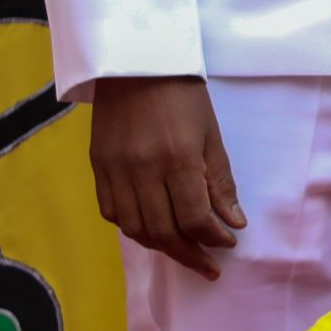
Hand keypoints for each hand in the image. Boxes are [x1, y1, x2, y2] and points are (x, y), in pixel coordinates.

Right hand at [89, 75, 246, 280]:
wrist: (135, 64)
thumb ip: (219, 183)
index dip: (213, 238)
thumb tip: (232, 224)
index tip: (228, 244)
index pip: (194, 217)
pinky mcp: (97, 166)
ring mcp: (115, 169)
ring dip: (161, 246)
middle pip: (162, 231)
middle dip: (189, 254)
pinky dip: (133, 227)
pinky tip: (153, 229)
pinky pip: (111, 211)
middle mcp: (141, 169)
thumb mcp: (211, 136)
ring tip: (184, 251)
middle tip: (209, 267)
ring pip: (134, 227)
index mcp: (176, 159)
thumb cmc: (183, 96)